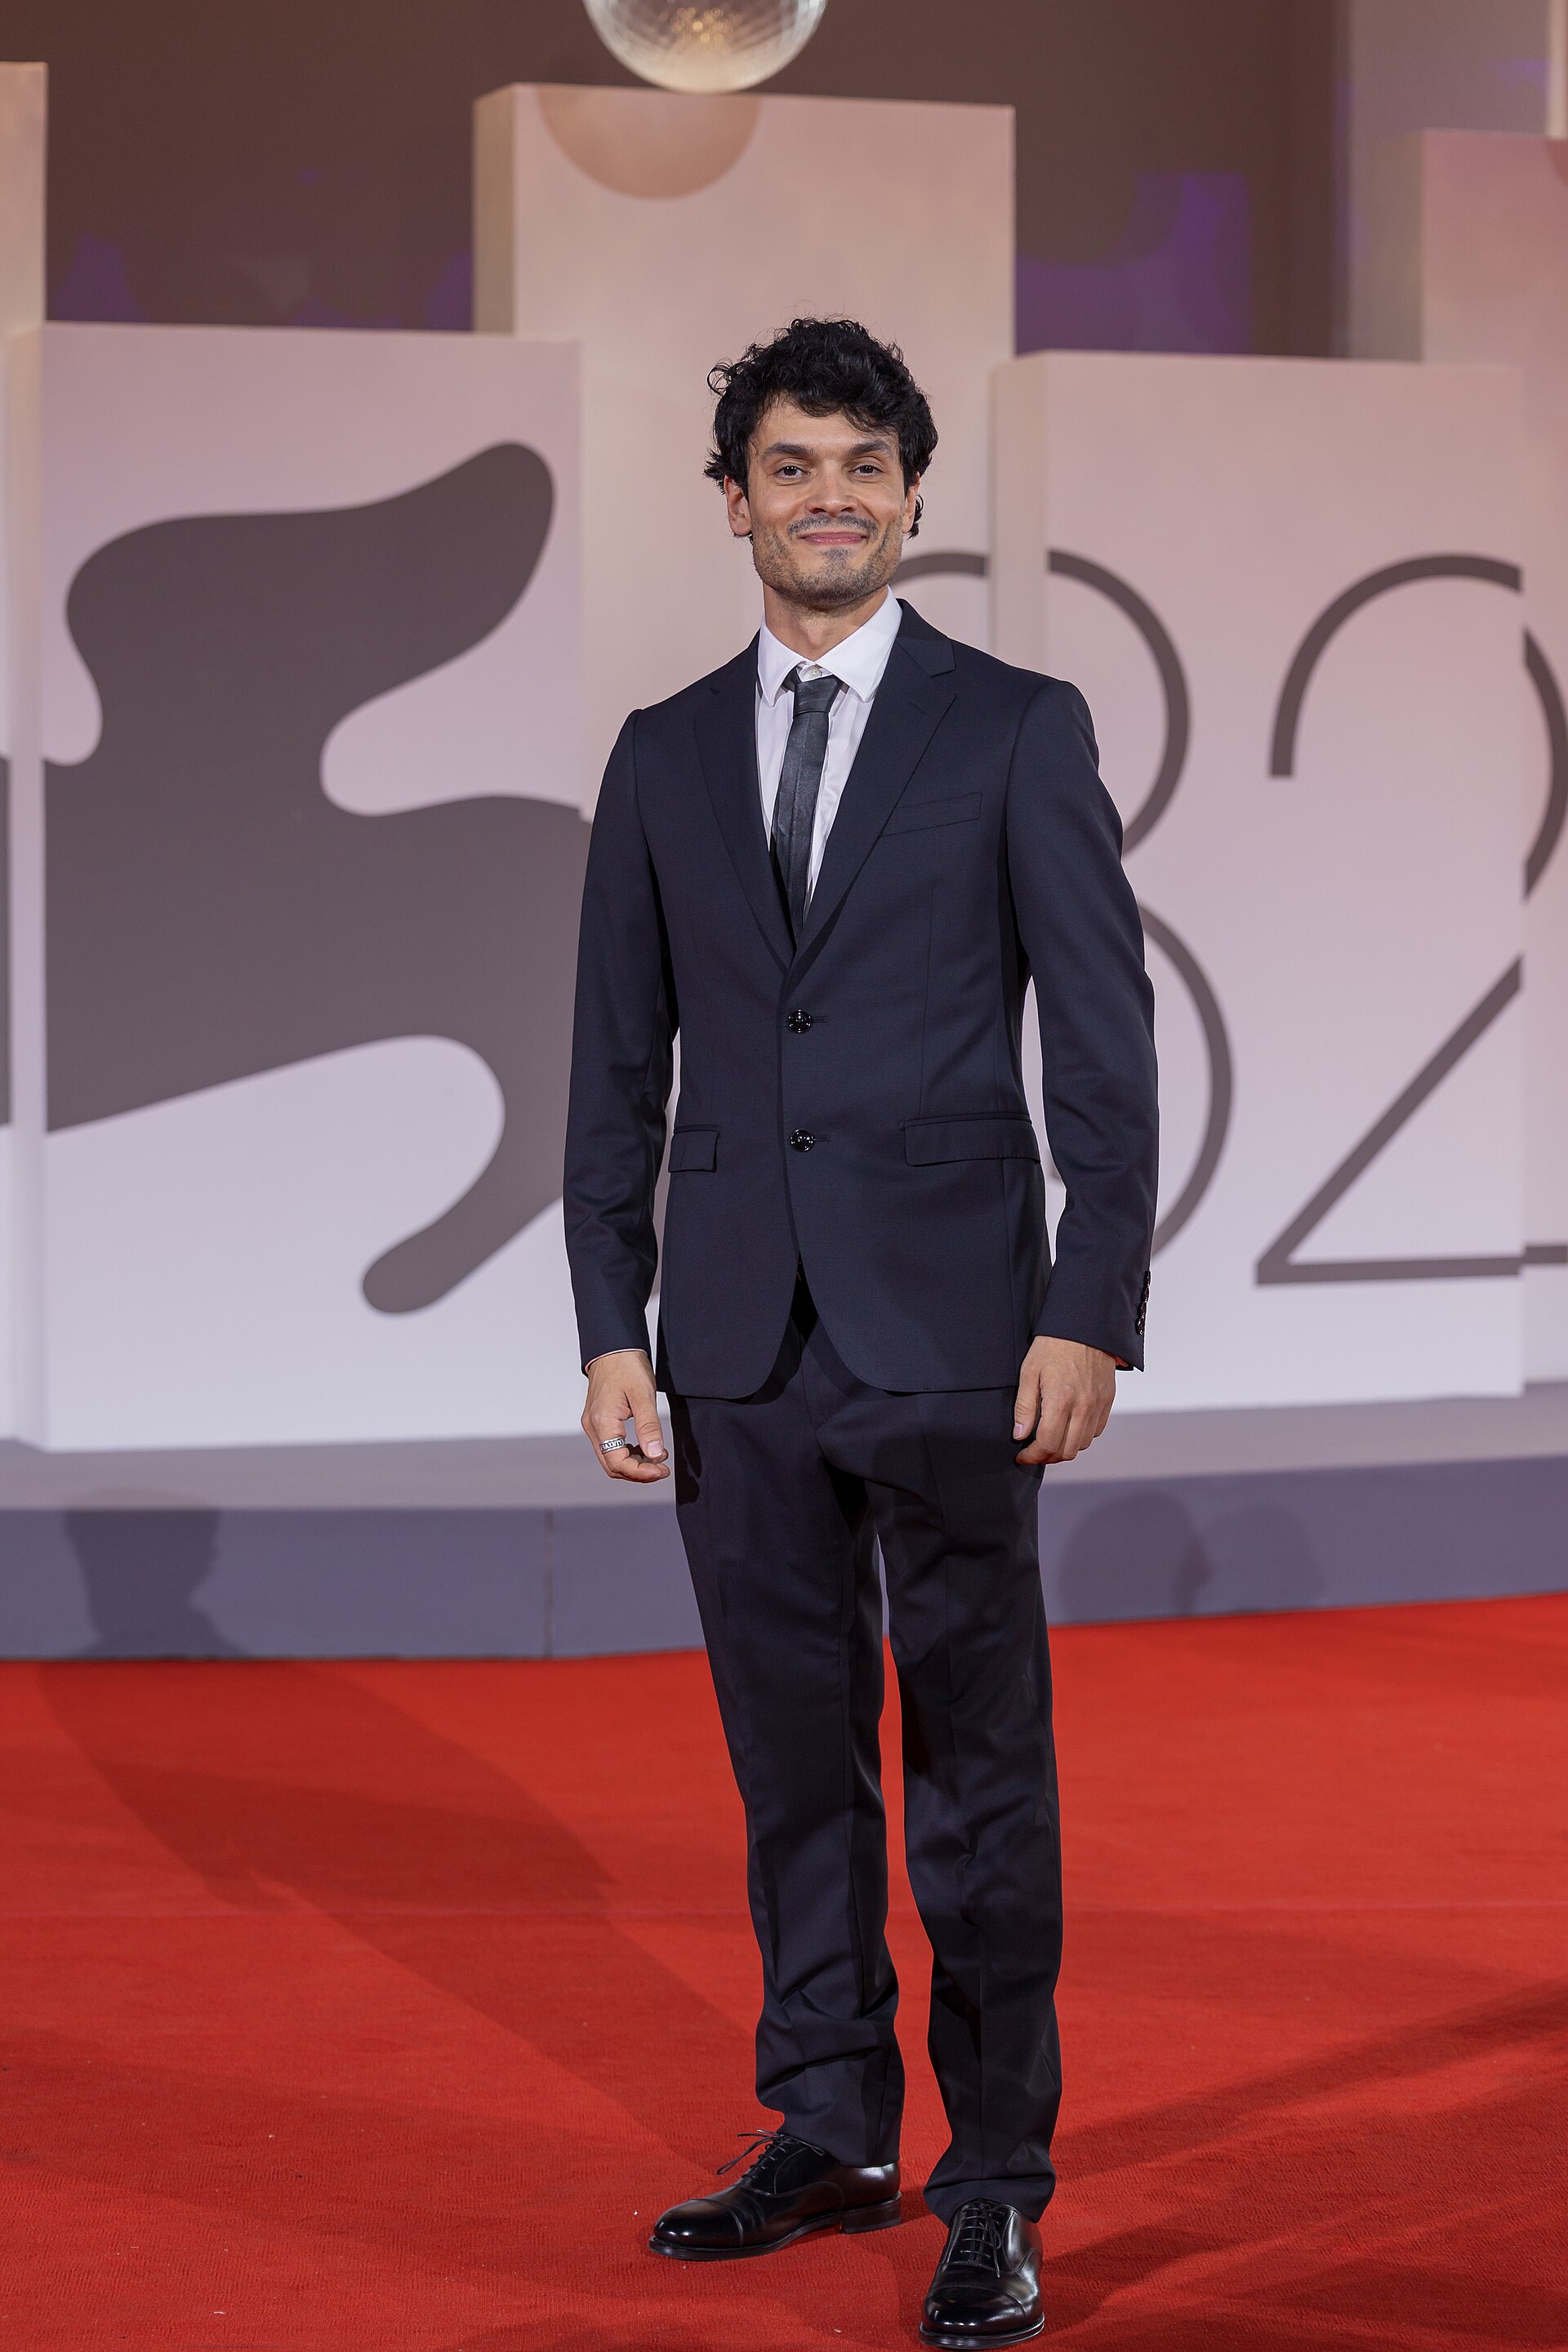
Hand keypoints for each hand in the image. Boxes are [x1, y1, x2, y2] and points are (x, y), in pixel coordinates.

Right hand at [582, 1348, 670, 1482]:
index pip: (617, 1462)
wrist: (613, 1347)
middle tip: (662, 1469)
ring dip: (634, 1464)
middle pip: (612, 1465)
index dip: (641, 1472)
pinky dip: (628, 1453)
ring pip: (611, 1458)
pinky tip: (646, 1447)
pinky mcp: (598, 1421)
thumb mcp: (644, 1395)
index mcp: (602, 1422)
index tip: (662, 1470)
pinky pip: (611, 1446)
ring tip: (658, 1458)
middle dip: (638, 1472)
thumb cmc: (627, 1366)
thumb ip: (649, 1426)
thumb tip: (655, 1455)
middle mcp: (593, 1427)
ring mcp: (593, 1425)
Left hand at [1012, 1336, 1116, 1465]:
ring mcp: (1098, 1405)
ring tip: (1051, 1439)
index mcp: (1061, 1400)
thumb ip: (1024, 1407)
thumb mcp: (1029, 1372)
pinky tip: (1068, 1426)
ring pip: (1082, 1444)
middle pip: (1067, 1451)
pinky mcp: (1108, 1401)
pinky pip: (1096, 1431)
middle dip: (1048, 1456)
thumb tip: (1020, 1434)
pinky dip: (1081, 1436)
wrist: (1084, 1326)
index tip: (1023, 1454)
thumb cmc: (1053, 1345)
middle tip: (1035, 1450)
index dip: (1033, 1456)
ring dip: (1065, 1448)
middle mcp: (1083, 1406)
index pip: (1048, 1444)